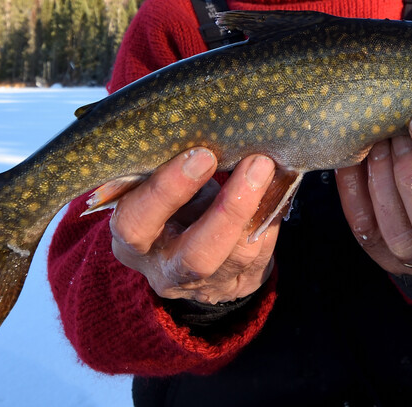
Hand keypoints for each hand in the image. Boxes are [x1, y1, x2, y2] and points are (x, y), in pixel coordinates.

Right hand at [109, 148, 278, 304]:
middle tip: (255, 163)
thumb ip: (165, 168)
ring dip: (262, 207)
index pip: (136, 224)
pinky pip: (263, 252)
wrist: (190, 248)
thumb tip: (202, 126)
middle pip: (197, 256)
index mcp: (132, 243)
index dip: (167, 191)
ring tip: (271, 167)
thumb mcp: (153, 189)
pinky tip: (279, 184)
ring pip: (238, 256)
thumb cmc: (168, 204)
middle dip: (230, 210)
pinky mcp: (240, 283)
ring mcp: (207, 285)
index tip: (201, 155)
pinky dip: (273, 214)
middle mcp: (167, 271)